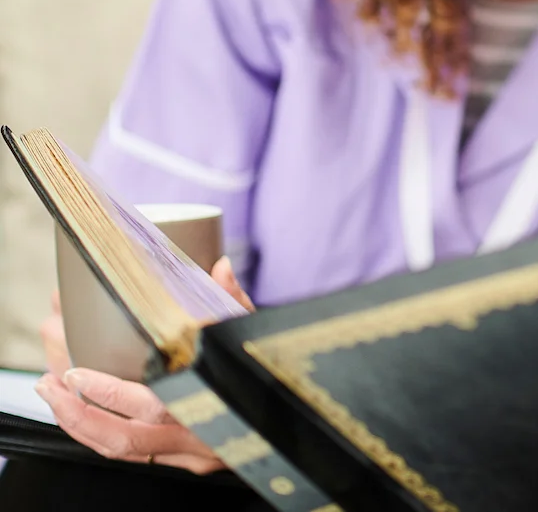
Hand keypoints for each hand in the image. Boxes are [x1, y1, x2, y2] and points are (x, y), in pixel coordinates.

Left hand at [34, 256, 254, 473]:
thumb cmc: (275, 374)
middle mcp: (198, 436)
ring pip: (122, 451)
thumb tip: (220, 267)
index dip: (106, 393)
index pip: (152, 404)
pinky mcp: (184, 460)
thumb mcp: (255, 335)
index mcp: (213, 402)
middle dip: (78, 414)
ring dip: (80, 426)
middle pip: (124, 439)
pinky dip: (100, 434)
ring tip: (54, 395)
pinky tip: (82, 412)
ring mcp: (190, 453)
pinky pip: (133, 454)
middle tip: (50, 383)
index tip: (73, 371)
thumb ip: (234, 303)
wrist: (296, 419)